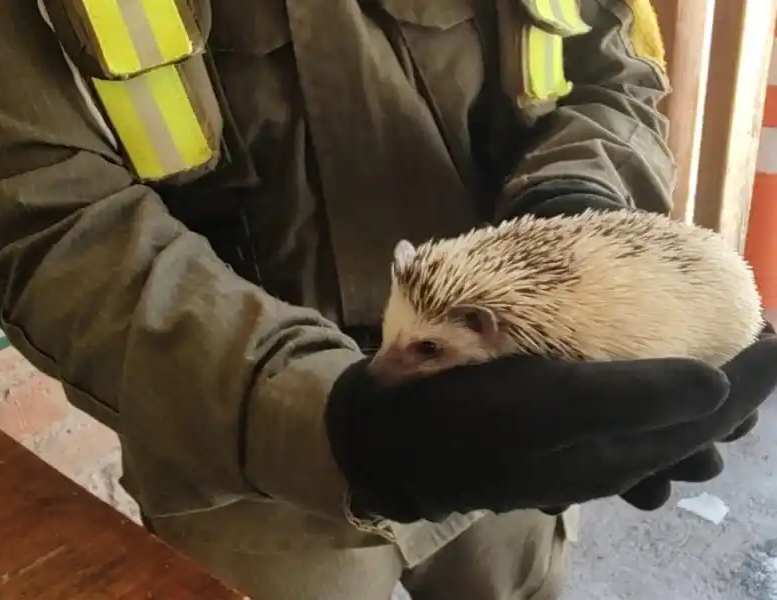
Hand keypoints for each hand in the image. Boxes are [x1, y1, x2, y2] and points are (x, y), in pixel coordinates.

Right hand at [324, 342, 776, 522]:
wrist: (390, 442)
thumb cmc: (461, 415)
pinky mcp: (552, 440)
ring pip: (664, 430)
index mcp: (615, 454)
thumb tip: (719, 384)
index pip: (709, 416)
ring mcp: (578, 454)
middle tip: (762, 338)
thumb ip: (631, 397)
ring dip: (702, 395)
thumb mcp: (542, 403)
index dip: (757, 377)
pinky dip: (654, 396)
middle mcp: (607, 460)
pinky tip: (645, 378)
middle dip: (740, 387)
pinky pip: (626, 424)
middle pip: (694, 428)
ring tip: (721, 356)